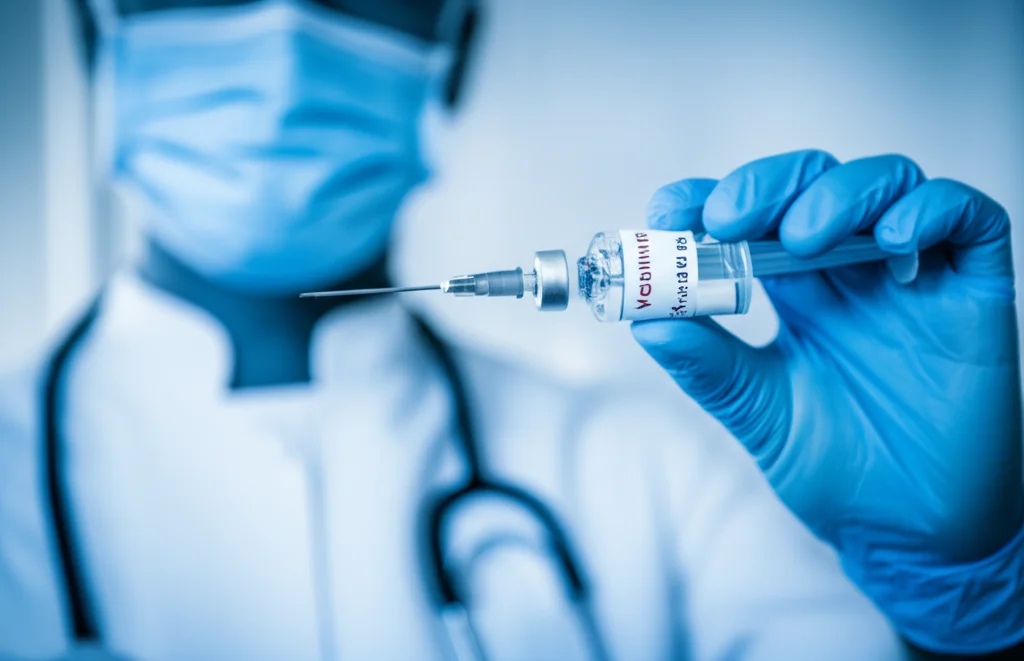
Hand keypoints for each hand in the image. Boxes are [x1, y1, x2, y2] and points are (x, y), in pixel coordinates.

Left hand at [632, 150, 1023, 649]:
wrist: (912, 535)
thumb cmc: (836, 471)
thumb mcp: (760, 415)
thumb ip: (709, 368)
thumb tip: (645, 322)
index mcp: (796, 296)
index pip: (751, 220)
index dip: (709, 201)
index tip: (670, 212)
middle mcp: (852, 274)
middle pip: (811, 185)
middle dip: (765, 187)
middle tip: (726, 221)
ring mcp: (914, 277)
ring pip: (885, 183)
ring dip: (836, 193)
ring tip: (800, 238)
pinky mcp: (975, 292)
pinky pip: (968, 219)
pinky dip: (929, 211)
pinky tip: (892, 243)